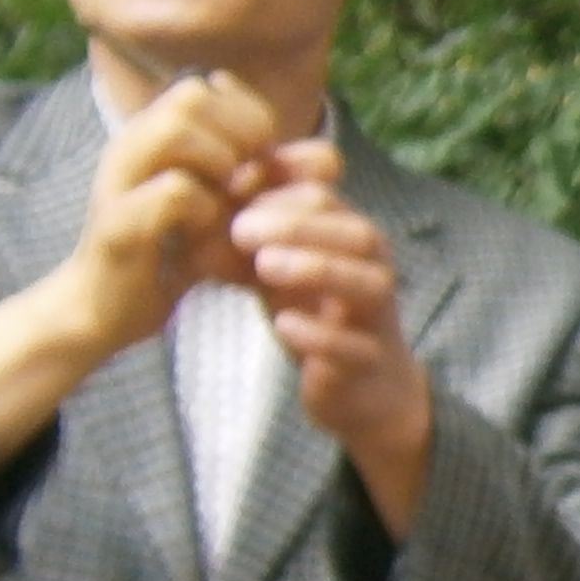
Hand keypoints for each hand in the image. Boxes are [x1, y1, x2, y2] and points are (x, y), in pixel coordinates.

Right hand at [0, 71, 289, 469]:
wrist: (108, 312)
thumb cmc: (171, 258)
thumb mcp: (229, 215)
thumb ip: (272, 185)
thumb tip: (332, 159)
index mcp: (151, 137)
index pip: (206, 86)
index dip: (247, 116)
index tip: (263, 162)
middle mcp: (129, 148)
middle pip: (189, 95)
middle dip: (238, 134)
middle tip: (252, 180)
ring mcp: (118, 182)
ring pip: (175, 130)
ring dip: (219, 163)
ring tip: (230, 201)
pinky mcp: (118, 225)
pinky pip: (174, 192)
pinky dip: (205, 210)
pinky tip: (206, 237)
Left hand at [231, 140, 432, 534]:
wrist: (360, 387)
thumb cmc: (315, 314)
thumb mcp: (281, 266)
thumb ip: (252, 234)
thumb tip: (202, 195)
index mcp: (352, 239)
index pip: (325, 199)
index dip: (278, 193)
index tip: (228, 200)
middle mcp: (374, 271)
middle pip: (357, 233)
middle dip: (298, 225)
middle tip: (241, 229)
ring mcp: (377, 318)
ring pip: (368, 284)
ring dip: (317, 268)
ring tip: (265, 266)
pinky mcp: (369, 365)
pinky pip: (355, 348)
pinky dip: (320, 334)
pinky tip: (284, 325)